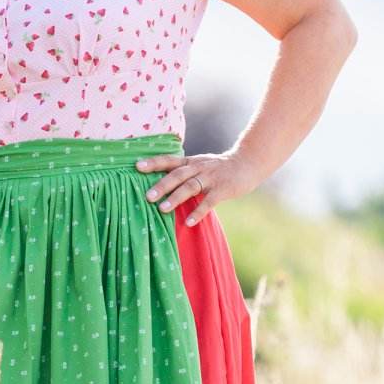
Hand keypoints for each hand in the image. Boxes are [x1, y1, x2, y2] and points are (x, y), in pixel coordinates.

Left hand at [136, 149, 256, 224]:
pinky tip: (189, 222)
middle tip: (147, 197)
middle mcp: (198, 167)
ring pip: (190, 187)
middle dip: (161, 185)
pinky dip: (198, 212)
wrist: (247, 163)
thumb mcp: (199, 164)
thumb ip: (182, 172)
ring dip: (176, 198)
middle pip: (177, 175)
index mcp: (190, 162)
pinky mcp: (222, 189)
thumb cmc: (218, 168)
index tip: (137, 166)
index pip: (169, 160)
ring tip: (162, 210)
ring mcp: (210, 178)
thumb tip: (158, 184)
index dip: (153, 163)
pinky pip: (208, 202)